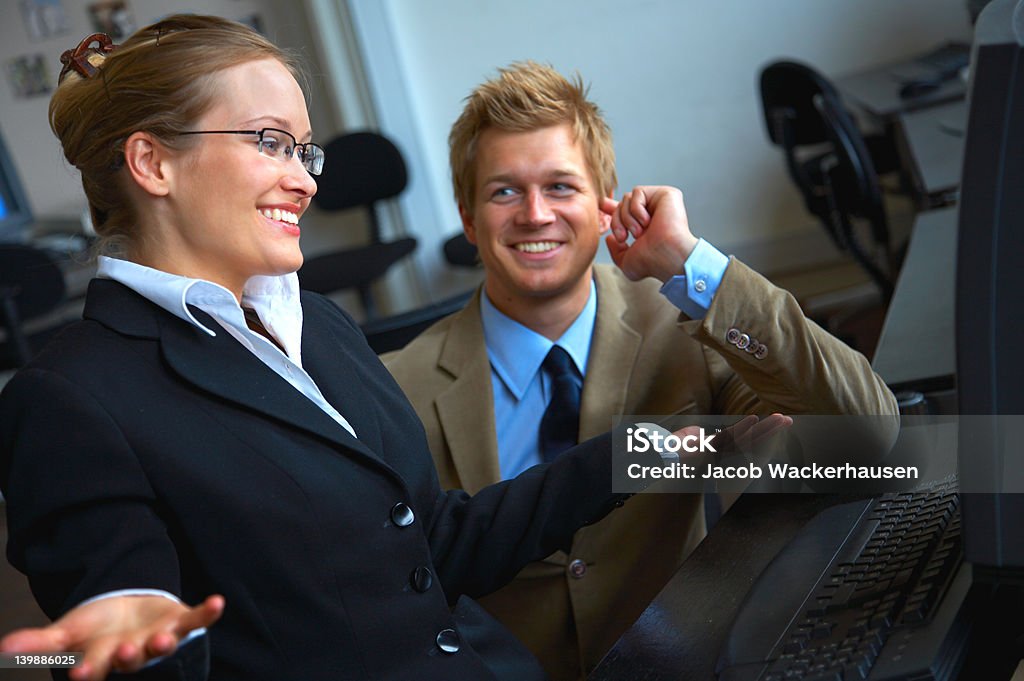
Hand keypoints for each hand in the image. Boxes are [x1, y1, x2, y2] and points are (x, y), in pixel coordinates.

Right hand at [0, 594, 223, 680]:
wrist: (129, 612)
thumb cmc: (96, 629)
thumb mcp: (69, 634)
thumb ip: (42, 643)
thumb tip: (4, 648)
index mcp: (104, 659)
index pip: (95, 668)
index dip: (89, 671)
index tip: (79, 673)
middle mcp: (134, 653)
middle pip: (130, 659)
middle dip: (127, 657)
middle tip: (122, 653)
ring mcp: (159, 638)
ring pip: (163, 645)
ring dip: (164, 643)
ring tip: (162, 640)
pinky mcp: (180, 621)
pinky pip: (197, 619)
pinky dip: (208, 612)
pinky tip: (218, 602)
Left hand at [601, 185, 699, 282]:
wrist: (666, 256)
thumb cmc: (651, 263)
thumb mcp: (627, 262)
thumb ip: (616, 252)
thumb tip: (611, 239)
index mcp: (644, 226)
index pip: (625, 211)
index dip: (611, 208)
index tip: (600, 204)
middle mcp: (653, 213)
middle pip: (622, 204)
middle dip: (617, 222)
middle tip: (623, 237)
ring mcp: (659, 203)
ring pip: (627, 198)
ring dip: (627, 218)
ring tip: (639, 232)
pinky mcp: (666, 194)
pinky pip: (637, 192)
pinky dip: (636, 209)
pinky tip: (648, 221)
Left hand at [674, 413, 792, 457]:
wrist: (662, 456)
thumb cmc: (673, 449)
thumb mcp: (689, 439)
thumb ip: (698, 436)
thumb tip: (700, 433)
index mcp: (722, 449)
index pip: (747, 439)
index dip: (763, 431)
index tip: (780, 422)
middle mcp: (724, 452)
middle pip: (753, 439)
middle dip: (772, 430)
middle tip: (790, 420)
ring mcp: (719, 450)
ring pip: (746, 438)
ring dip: (764, 428)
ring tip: (782, 419)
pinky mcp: (710, 448)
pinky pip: (727, 437)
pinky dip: (741, 428)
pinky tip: (754, 420)